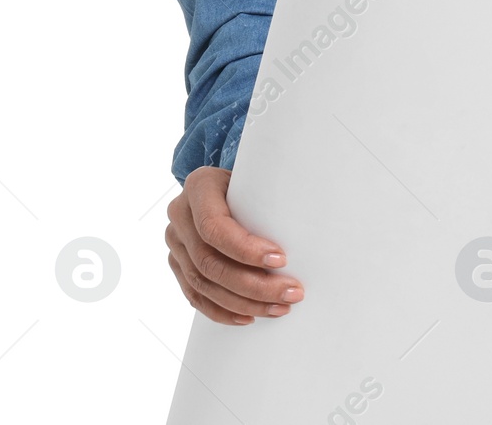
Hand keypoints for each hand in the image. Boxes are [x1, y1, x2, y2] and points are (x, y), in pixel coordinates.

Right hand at [165, 166, 304, 323]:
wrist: (222, 183)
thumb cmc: (251, 179)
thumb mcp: (258, 174)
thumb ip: (271, 191)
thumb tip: (316, 218)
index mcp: (199, 185)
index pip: (215, 227)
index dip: (245, 249)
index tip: (281, 259)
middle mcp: (180, 214)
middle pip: (210, 262)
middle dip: (253, 285)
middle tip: (291, 293)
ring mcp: (175, 242)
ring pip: (203, 284)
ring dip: (243, 303)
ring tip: (279, 308)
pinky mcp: (176, 264)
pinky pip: (195, 295)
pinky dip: (222, 310)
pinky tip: (248, 317)